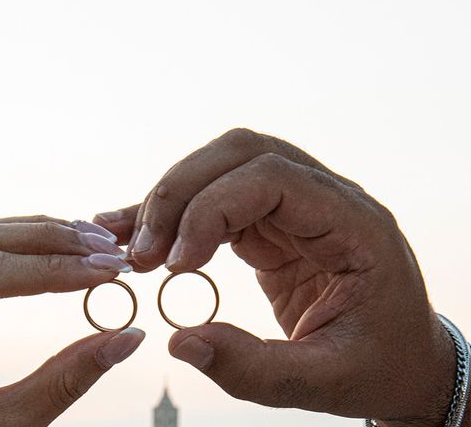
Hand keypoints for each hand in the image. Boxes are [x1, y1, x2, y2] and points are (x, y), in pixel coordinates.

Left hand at [0, 215, 143, 426]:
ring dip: (37, 233)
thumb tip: (129, 337)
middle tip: (106, 251)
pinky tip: (57, 247)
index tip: (106, 271)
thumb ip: (68, 379)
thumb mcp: (11, 426)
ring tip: (91, 243)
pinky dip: (20, 243)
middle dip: (48, 240)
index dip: (51, 268)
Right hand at [94, 129, 462, 425]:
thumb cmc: (380, 364)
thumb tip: (181, 343)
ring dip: (171, 200)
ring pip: (221, 167)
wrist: (401, 357)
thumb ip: (255, 368)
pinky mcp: (271, 223)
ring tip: (133, 245)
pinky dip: (175, 215)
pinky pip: (216, 200)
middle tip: (145, 253)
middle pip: (241, 153)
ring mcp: (296, 206)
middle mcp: (326, 199)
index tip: (176, 264)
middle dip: (181, 194)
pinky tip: (137, 230)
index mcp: (355, 224)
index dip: (213, 209)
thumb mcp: (326, 380)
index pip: (273, 178)